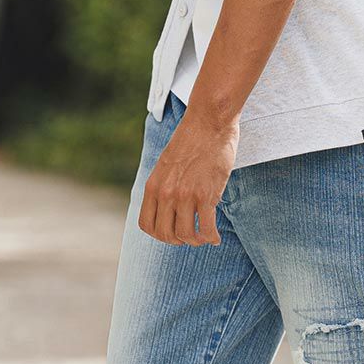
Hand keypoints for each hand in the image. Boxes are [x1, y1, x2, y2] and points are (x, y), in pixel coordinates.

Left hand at [140, 106, 238, 244]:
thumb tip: (169, 205)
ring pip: (186, 235)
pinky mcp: (206, 195)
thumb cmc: (191, 140)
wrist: (208, 122)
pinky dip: (211, 237)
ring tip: (205, 237)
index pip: (147, 225)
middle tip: (190, 237)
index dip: (159, 235)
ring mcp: (185, 196)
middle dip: (178, 241)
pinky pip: (207, 228)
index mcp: (153, 186)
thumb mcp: (166, 163)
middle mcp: (166, 194)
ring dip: (196, 241)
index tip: (172, 233)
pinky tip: (216, 237)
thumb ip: (164, 184)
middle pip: (166, 235)